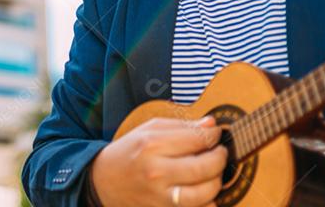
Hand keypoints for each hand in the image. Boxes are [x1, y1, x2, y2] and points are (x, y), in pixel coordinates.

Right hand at [90, 116, 225, 206]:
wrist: (103, 181)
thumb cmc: (128, 152)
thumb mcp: (148, 130)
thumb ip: (181, 126)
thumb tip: (211, 124)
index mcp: (152, 145)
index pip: (198, 139)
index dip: (214, 136)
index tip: (216, 135)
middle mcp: (157, 171)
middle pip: (207, 167)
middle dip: (221, 158)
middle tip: (220, 153)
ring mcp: (161, 195)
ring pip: (207, 192)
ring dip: (217, 181)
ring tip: (213, 172)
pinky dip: (207, 201)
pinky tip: (202, 190)